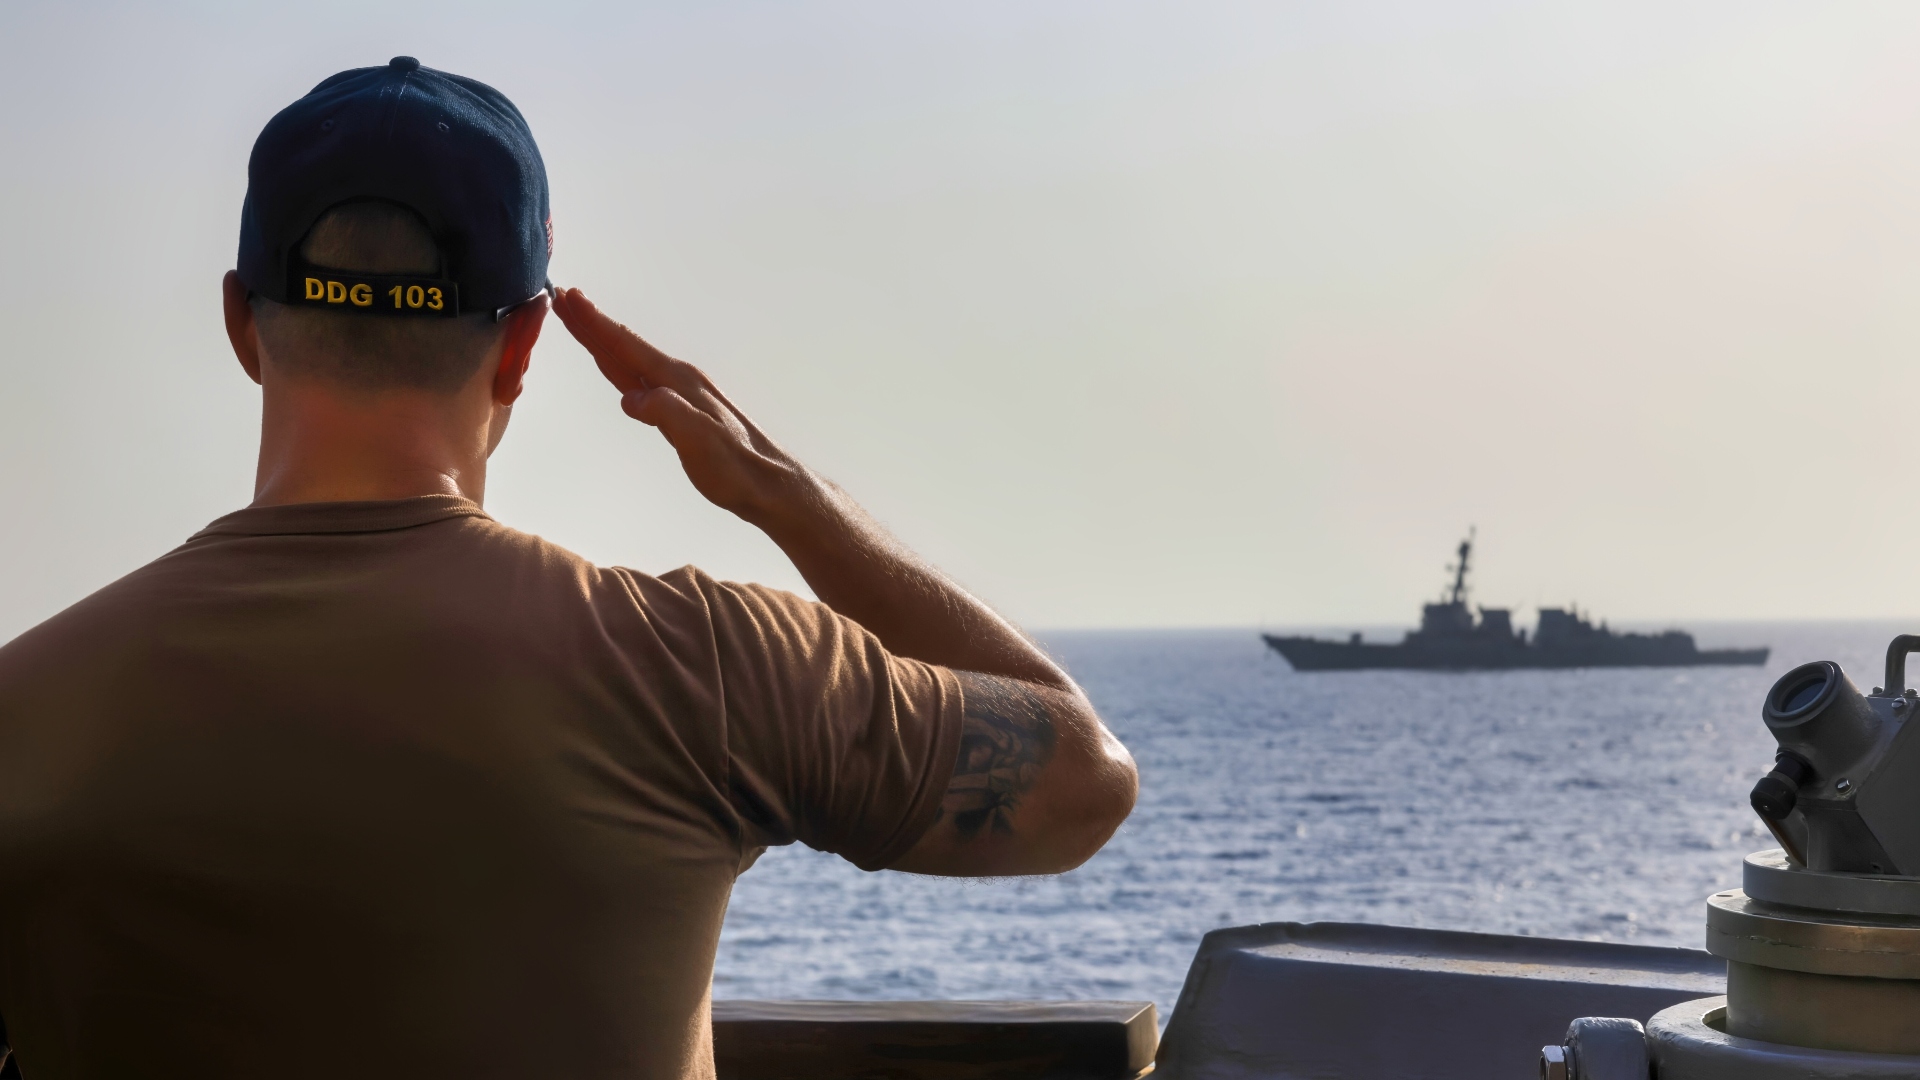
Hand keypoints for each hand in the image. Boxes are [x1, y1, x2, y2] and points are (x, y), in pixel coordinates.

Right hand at [552, 287, 804, 523]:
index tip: (569, 298)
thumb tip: (632, 399)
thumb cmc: (737, 468)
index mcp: (679, 382)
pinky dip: (619, 369)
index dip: (595, 323)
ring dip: (602, 342)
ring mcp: (681, 395)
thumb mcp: (700, 441)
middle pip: (625, 347)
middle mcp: (679, 381)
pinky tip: (614, 367)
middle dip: (592, 323)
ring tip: (579, 322)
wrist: (768, 484)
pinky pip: (640, 382)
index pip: (628, 346)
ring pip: (630, 362)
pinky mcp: (681, 413)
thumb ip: (667, 414)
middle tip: (563, 298)